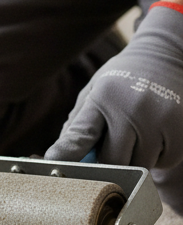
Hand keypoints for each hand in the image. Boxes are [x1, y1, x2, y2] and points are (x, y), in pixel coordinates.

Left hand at [46, 5, 182, 167]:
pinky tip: (152, 135)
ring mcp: (162, 122)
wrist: (164, 58)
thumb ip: (77, 125)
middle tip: (104, 151)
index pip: (82, 135)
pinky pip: (162, 163)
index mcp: (104, 98)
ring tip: (132, 136)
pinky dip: (154, 157)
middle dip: (105, 162)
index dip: (67, 154)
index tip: (54, 166)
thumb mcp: (93, 92)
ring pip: (139, 167)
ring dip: (131, 161)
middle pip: (112, 161)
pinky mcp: (182, 133)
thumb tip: (60, 160)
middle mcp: (134, 110)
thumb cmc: (119, 82)